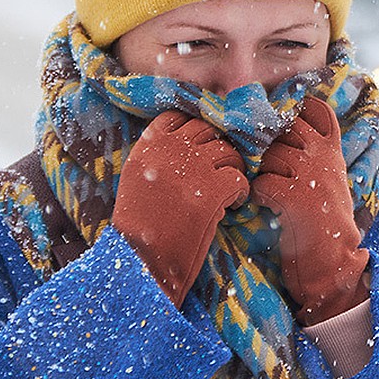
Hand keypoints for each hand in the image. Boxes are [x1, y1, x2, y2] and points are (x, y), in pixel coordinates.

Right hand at [112, 110, 248, 305]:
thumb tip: (188, 143)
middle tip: (221, 170)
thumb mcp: (136, 181)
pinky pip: (239, 178)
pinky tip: (233, 206)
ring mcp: (192, 169)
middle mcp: (169, 151)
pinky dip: (241, 192)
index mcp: (148, 146)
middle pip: (208, 130)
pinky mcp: (211, 191)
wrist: (139, 261)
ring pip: (228, 151)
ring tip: (228, 190)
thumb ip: (158, 156)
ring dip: (233, 169)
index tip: (203, 148)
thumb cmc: (138, 228)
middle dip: (219, 148)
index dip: (196, 130)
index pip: (179, 117)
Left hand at [251, 96, 369, 324]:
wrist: (334, 264)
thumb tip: (276, 134)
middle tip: (265, 166)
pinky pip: (261, 183)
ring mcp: (310, 175)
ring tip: (267, 193)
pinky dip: (256, 195)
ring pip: (268, 155)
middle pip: (283, 126)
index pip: (315, 109)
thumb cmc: (323, 223)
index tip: (281, 124)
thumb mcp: (327, 180)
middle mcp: (323, 157)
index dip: (294, 110)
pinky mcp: (296, 197)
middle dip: (267, 143)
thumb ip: (310, 155)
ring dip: (259, 172)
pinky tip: (263, 207)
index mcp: (332, 151)